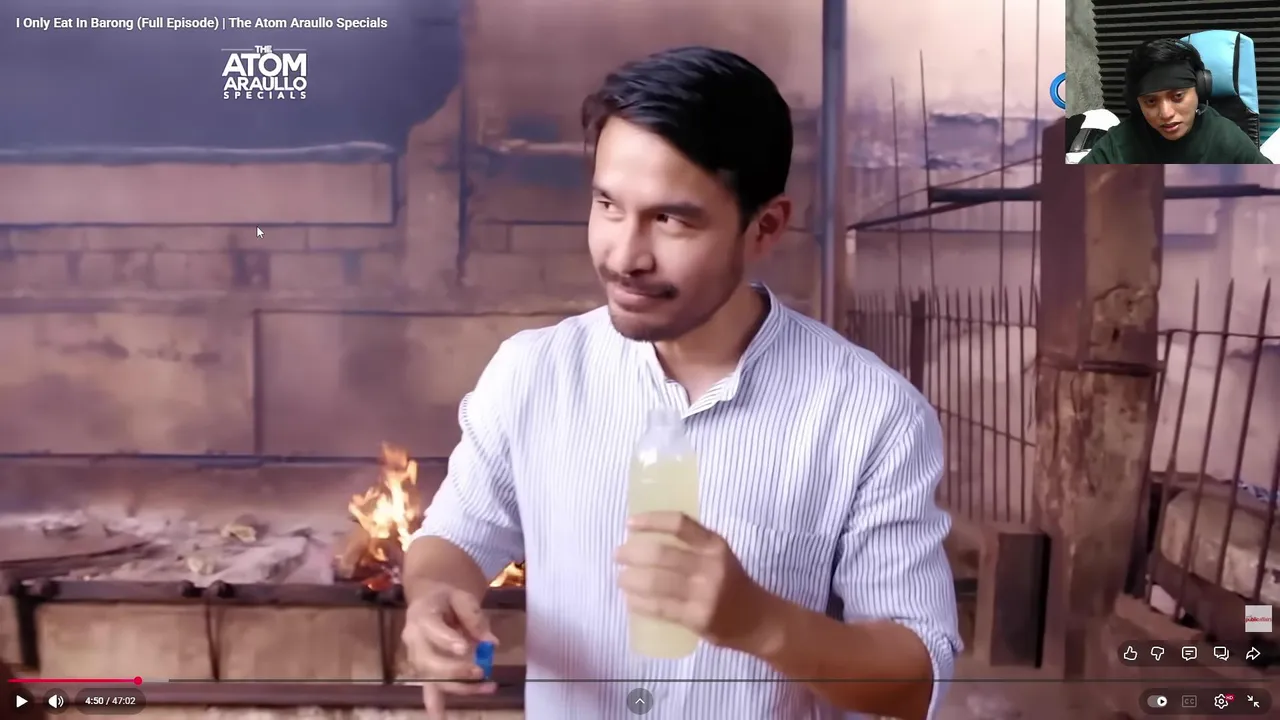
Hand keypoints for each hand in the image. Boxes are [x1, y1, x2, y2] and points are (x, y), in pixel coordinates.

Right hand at [401, 586, 498, 719]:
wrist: (429, 601)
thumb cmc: (447, 599)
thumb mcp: (461, 597)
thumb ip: (474, 617)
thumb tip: (491, 643)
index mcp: (422, 616)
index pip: (432, 630)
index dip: (447, 641)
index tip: (464, 648)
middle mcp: (413, 641)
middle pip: (429, 662)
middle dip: (454, 670)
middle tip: (480, 672)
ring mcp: (416, 659)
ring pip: (432, 679)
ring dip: (460, 687)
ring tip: (489, 687)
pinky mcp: (424, 672)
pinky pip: (428, 691)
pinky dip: (435, 706)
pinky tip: (441, 719)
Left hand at [616, 512, 777, 652]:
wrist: (757, 620)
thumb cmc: (732, 582)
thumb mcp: (719, 555)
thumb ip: (692, 545)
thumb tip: (645, 537)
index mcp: (715, 545)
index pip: (680, 524)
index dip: (651, 521)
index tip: (629, 524)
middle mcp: (710, 567)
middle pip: (661, 554)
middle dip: (632, 553)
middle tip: (618, 555)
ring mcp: (703, 594)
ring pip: (656, 582)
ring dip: (631, 579)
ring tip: (621, 579)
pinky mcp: (696, 619)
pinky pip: (660, 608)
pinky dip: (640, 603)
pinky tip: (631, 600)